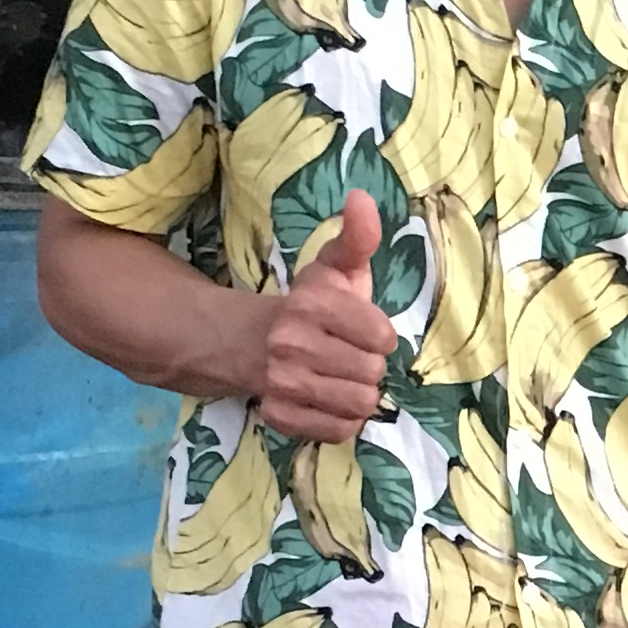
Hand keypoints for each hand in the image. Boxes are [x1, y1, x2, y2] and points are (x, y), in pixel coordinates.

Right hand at [254, 191, 395, 442]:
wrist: (247, 342)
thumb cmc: (308, 306)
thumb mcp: (334, 268)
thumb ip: (357, 237)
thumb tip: (362, 196)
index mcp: (310, 305)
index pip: (381, 335)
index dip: (379, 335)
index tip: (363, 331)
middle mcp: (291, 343)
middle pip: (372, 373)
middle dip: (369, 366)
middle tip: (348, 356)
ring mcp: (282, 382)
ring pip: (358, 404)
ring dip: (358, 394)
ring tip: (340, 378)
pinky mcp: (279, 416)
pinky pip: (338, 431)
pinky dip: (341, 420)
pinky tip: (328, 400)